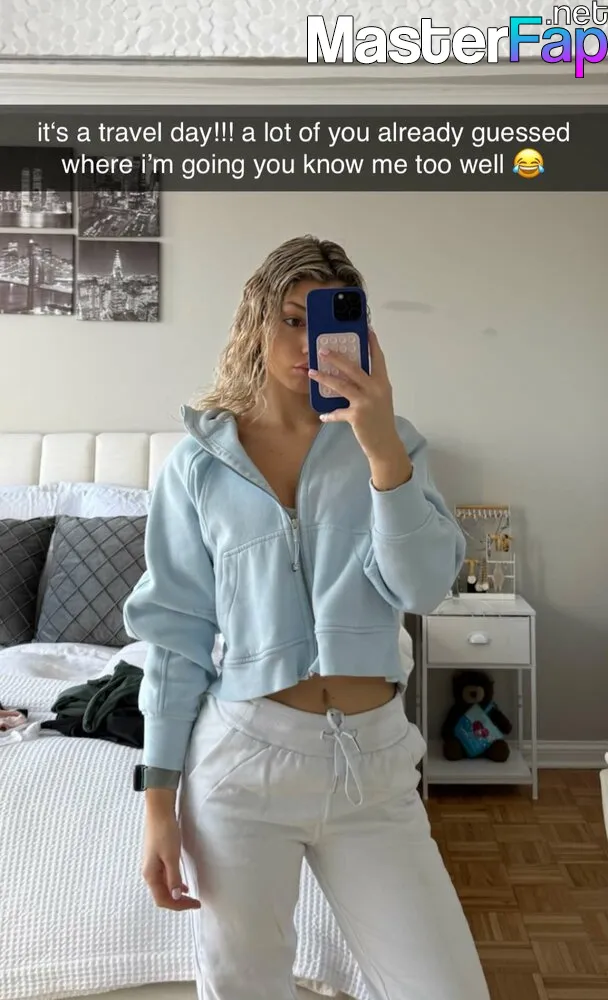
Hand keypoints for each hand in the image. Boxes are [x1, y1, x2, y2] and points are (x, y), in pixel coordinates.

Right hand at [142, 812, 200, 910]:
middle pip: (162, 896)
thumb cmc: (164, 832)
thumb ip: (173, 877)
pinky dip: (174, 883)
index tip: (195, 904)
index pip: (163, 899)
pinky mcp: (157, 859)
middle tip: (195, 902)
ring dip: (177, 894)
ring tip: (191, 896)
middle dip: (178, 902)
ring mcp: (152, 866)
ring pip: (164, 887)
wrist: (159, 812)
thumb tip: (176, 896)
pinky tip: (183, 884)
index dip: (178, 905)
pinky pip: (165, 878)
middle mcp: (149, 873)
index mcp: (150, 874)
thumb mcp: (171, 856)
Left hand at [308, 329, 403, 463]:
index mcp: (382, 383)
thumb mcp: (380, 398)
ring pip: (342, 385)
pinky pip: (338, 412)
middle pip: (353, 368)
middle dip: (336, 357)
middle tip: (323, 349)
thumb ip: (370, 386)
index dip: (372, 344)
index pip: (377, 359)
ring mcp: (366, 402)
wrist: (385, 443)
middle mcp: (375, 389)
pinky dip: (330, 414)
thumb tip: (351, 374)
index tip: (366, 330)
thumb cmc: (381, 420)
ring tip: (312, 371)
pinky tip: (323, 415)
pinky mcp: (357, 415)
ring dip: (325, 378)